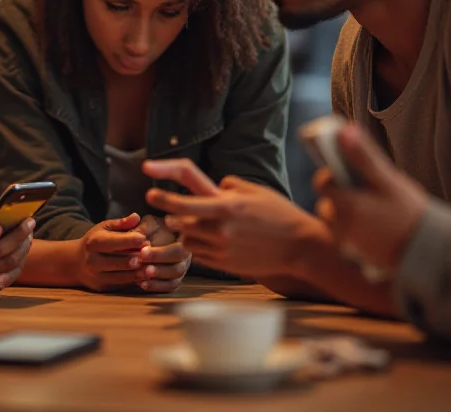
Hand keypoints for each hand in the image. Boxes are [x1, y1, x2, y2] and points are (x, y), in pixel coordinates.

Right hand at [75, 213, 149, 291]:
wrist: (76, 262)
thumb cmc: (96, 241)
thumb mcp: (104, 228)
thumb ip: (121, 223)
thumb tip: (136, 217)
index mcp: (94, 242)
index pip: (113, 242)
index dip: (130, 241)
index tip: (145, 239)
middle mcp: (93, 260)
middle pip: (119, 261)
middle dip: (137, 257)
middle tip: (152, 253)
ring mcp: (97, 276)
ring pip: (123, 276)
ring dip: (139, 271)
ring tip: (153, 266)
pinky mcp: (103, 288)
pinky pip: (123, 285)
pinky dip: (135, 280)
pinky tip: (146, 275)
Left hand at [133, 216, 190, 292]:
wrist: (159, 237)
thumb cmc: (155, 228)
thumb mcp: (150, 223)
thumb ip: (144, 228)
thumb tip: (137, 236)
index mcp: (185, 241)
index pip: (177, 249)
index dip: (160, 253)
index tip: (143, 252)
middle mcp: (186, 258)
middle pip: (178, 266)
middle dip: (158, 267)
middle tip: (142, 263)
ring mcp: (181, 270)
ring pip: (174, 279)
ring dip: (157, 278)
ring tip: (141, 274)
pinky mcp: (174, 280)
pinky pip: (168, 287)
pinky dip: (156, 287)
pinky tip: (142, 284)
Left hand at [144, 159, 324, 278]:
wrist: (300, 247)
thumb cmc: (279, 214)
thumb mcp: (254, 191)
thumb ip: (229, 185)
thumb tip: (215, 185)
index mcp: (226, 206)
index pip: (184, 202)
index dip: (163, 196)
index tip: (149, 191)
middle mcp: (221, 229)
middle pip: (180, 222)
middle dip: (169, 214)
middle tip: (163, 208)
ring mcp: (222, 249)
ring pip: (187, 239)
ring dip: (184, 231)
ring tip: (189, 223)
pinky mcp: (225, 264)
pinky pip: (199, 254)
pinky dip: (197, 245)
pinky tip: (205, 239)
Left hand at [313, 123, 428, 271]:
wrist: (431, 252)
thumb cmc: (410, 213)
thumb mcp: (388, 180)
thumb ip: (363, 156)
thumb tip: (344, 130)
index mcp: (347, 204)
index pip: (321, 184)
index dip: (331, 177)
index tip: (347, 176)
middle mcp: (342, 225)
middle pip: (326, 204)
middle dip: (340, 197)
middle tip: (365, 196)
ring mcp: (347, 243)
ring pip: (334, 222)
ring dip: (345, 215)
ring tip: (371, 213)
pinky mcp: (355, 256)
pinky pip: (344, 238)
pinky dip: (352, 232)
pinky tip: (373, 229)